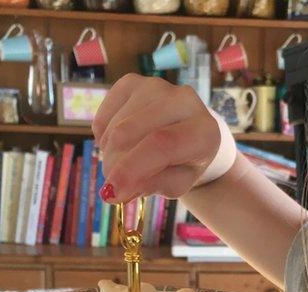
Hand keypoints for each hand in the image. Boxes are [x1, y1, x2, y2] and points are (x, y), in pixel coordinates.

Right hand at [92, 74, 220, 202]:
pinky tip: (121, 143)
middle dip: (114, 164)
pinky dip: (104, 138)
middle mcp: (183, 99)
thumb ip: (152, 186)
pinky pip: (104, 117)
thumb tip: (116, 190)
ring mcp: (156, 86)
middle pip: (129, 133)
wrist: (187, 135)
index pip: (161, 145)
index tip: (110, 193)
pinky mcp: (132, 82)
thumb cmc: (183, 163)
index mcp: (203, 129)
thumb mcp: (176, 183)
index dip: (131, 168)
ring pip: (114, 126)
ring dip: (110, 153)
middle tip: (117, 184)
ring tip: (126, 161)